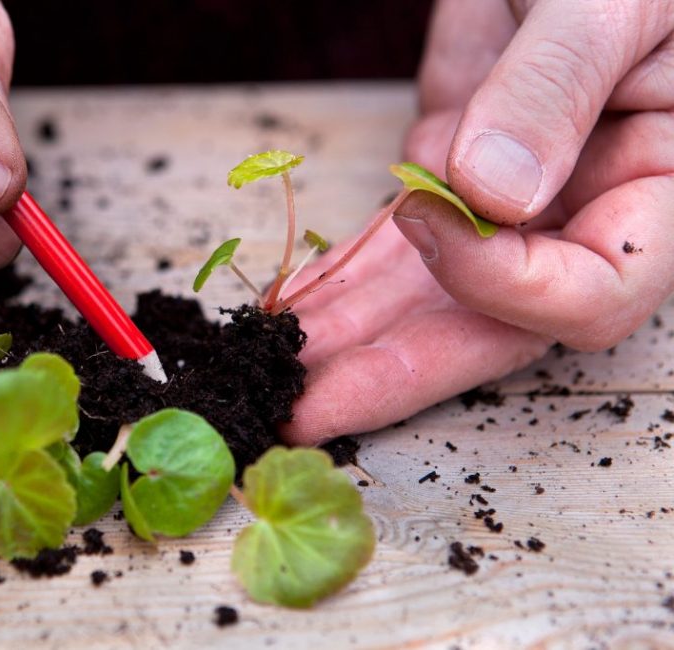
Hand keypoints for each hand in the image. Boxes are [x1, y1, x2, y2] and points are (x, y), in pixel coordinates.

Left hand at [283, 0, 673, 444]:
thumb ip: (555, 88)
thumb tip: (492, 195)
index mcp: (654, 188)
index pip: (590, 290)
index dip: (503, 280)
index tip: (427, 217)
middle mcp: (577, 216)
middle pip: (489, 325)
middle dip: (391, 370)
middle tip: (302, 410)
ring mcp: (503, 206)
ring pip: (425, 297)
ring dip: (346, 338)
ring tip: (268, 374)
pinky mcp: (442, 178)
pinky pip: (389, 247)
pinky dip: (338, 279)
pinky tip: (287, 314)